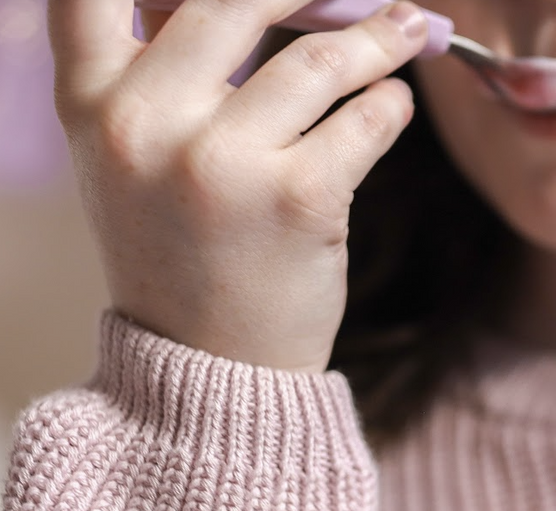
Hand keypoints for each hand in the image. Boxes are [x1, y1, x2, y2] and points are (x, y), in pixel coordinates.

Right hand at [50, 0, 428, 371]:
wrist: (210, 371)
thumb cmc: (182, 256)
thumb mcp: (130, 161)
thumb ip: (156, 76)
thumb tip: (237, 1)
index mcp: (90, 103)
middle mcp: (145, 123)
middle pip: (233, 0)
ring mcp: (221, 161)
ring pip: (316, 59)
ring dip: (377, 37)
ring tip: (406, 28)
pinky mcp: (297, 198)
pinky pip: (363, 121)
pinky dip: (390, 104)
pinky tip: (395, 101)